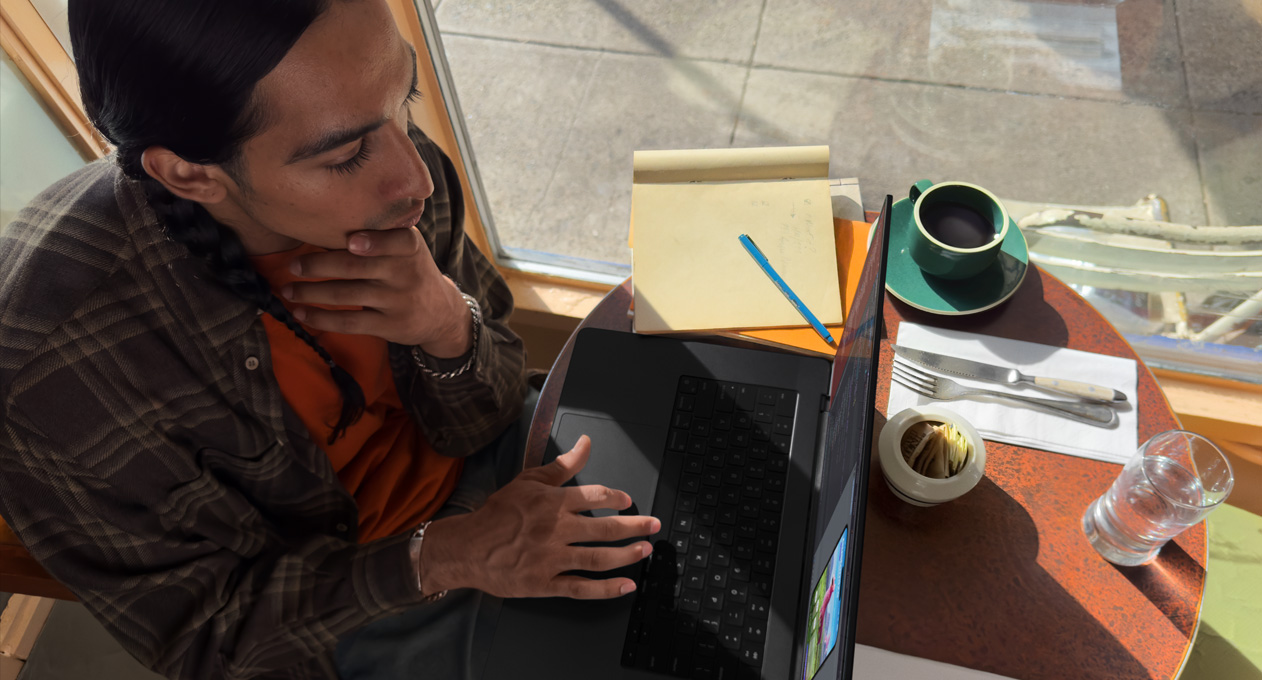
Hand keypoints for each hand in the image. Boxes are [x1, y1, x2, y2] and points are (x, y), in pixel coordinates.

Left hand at [283, 227, 471, 356]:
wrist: (441, 313)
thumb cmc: (411, 271)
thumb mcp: (410, 248)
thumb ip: (382, 233)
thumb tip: (325, 218)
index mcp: (410, 247)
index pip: (398, 241)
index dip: (375, 243)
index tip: (351, 242)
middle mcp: (406, 274)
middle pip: (358, 267)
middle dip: (320, 265)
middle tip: (293, 265)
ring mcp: (397, 302)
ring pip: (348, 296)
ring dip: (311, 293)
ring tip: (288, 290)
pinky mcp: (389, 326)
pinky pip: (350, 323)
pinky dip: (322, 319)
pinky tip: (301, 314)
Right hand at [419, 436, 660, 598]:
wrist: (467, 547)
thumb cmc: (497, 513)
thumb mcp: (528, 480)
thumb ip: (562, 465)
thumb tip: (586, 443)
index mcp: (553, 503)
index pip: (595, 496)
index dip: (617, 498)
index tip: (629, 502)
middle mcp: (555, 530)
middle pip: (604, 528)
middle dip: (635, 527)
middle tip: (654, 525)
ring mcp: (551, 559)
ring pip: (597, 558)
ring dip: (626, 555)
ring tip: (645, 551)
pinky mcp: (544, 584)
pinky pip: (581, 589)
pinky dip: (606, 590)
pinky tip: (626, 586)